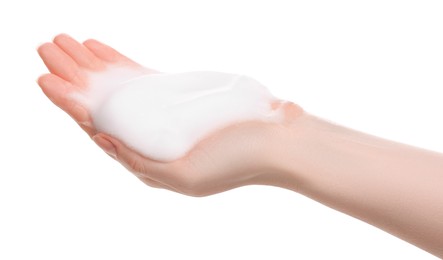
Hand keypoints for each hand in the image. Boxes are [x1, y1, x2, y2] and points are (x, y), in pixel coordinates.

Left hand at [37, 34, 302, 195]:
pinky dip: (118, 64)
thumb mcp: (185, 177)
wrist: (278, 142)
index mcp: (148, 160)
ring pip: (117, 89)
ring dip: (91, 67)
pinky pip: (140, 79)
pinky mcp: (178, 98)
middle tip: (49, 48)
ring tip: (66, 42)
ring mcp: (164, 116)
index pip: (100, 132)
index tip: (47, 79)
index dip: (72, 107)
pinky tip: (99, 49)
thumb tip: (103, 141)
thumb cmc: (238, 161)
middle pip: (103, 107)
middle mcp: (151, 138)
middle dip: (74, 79)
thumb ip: (142, 163)